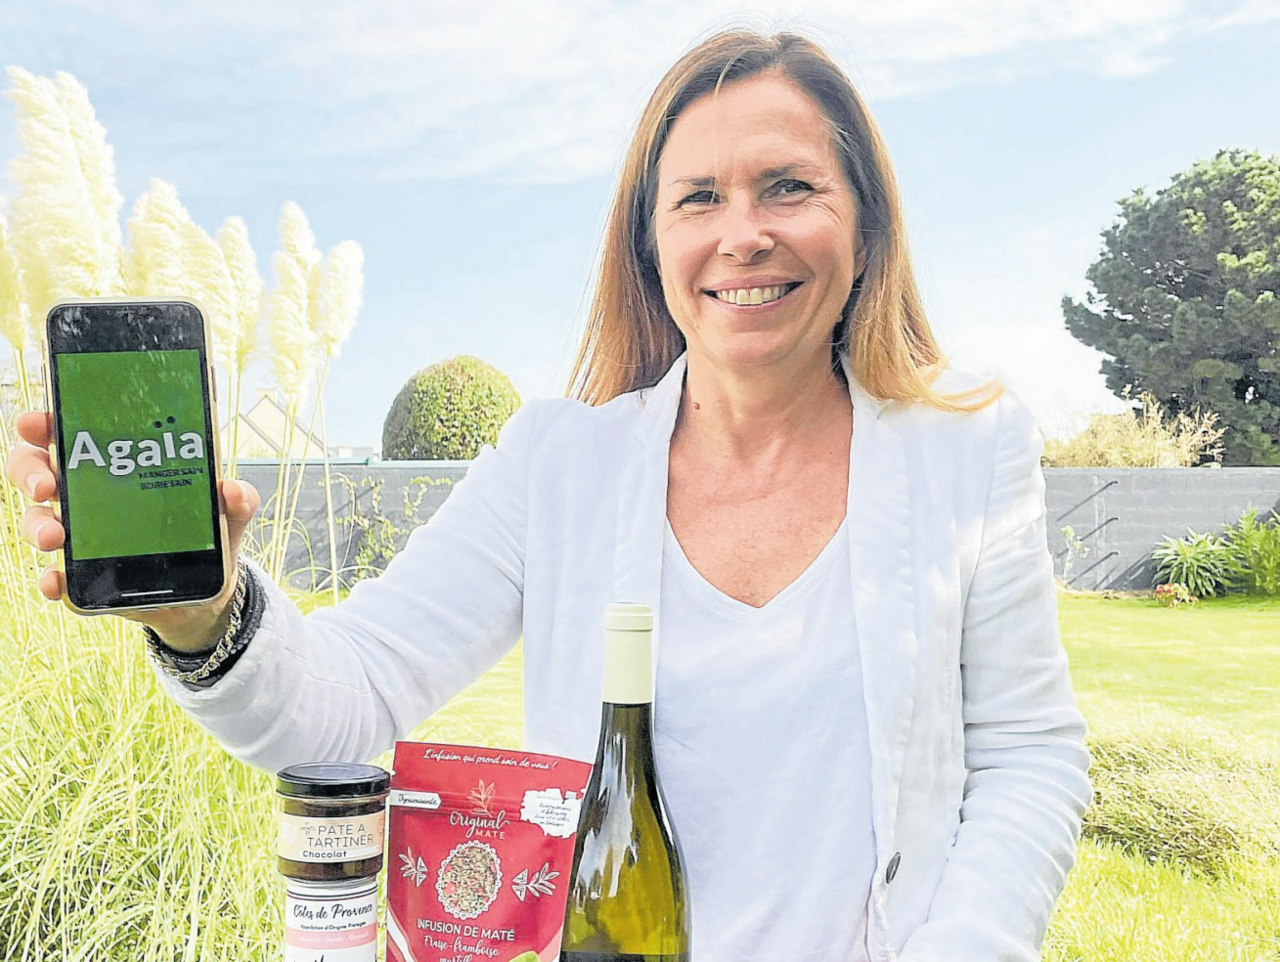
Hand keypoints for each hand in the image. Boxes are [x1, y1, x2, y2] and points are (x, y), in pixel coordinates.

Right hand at [4, 410, 260, 650]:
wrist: (204, 592)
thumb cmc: (205, 534)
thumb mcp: (228, 513)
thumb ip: (237, 500)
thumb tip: (234, 490)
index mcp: (116, 465)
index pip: (70, 434)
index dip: (45, 424)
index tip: (38, 422)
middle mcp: (88, 496)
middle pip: (38, 471)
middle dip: (31, 472)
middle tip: (47, 486)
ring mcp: (81, 536)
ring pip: (37, 520)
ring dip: (37, 525)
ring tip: (55, 536)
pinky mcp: (84, 576)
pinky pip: (56, 576)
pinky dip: (51, 579)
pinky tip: (58, 581)